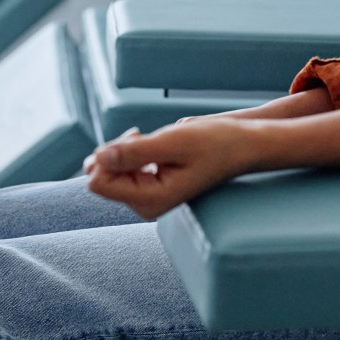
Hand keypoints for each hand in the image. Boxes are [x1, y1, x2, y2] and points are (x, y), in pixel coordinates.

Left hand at [84, 119, 254, 218]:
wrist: (241, 145)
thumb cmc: (215, 143)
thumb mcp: (174, 142)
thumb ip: (134, 152)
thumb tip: (97, 158)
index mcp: (150, 200)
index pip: (99, 182)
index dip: (108, 154)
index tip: (136, 136)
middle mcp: (146, 204)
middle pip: (102, 176)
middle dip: (116, 151)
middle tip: (142, 135)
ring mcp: (148, 196)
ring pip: (110, 170)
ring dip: (125, 149)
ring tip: (150, 139)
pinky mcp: (151, 185)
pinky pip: (122, 168)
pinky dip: (131, 151)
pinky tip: (151, 143)